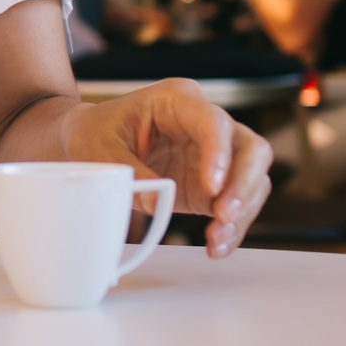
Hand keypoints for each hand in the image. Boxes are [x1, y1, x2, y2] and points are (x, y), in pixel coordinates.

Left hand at [64, 78, 273, 258]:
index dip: (219, 154)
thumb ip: (131, 175)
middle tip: (224, 216)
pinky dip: (234, 227)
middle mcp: (204, 122)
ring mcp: (214, 153)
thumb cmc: (96, 134)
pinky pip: (239, 202)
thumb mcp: (101, 151)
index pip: (214, 122)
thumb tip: (159, 202)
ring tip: (216, 238)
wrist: (90, 141)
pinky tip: (217, 245)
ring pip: (254, 177)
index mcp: (177, 100)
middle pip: (251, 147)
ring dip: (243, 211)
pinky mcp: (213, 182)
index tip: (211, 189)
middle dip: (244, 185)